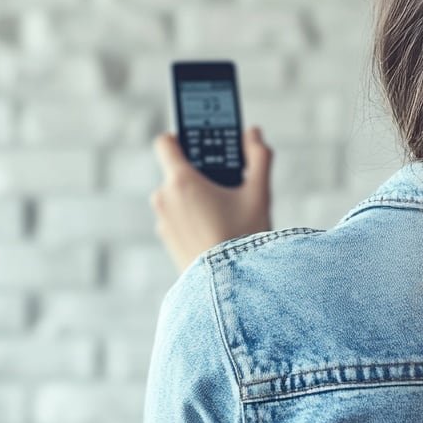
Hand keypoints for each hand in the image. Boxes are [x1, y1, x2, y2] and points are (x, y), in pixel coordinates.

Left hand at [150, 126, 273, 272]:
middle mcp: (165, 199)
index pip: (166, 143)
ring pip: (178, 197)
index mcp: (181, 181)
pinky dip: (192, 216)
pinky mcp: (167, 241)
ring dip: (196, 196)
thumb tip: (254, 134)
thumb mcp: (259, 194)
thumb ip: (259, 157)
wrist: (232, 288)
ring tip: (226, 206)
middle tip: (227, 178)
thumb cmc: (244, 237)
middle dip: (200, 172)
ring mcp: (163, 222)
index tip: (201, 142)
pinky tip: (217, 226)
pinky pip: (177, 218)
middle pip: (177, 171)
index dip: (182, 137)